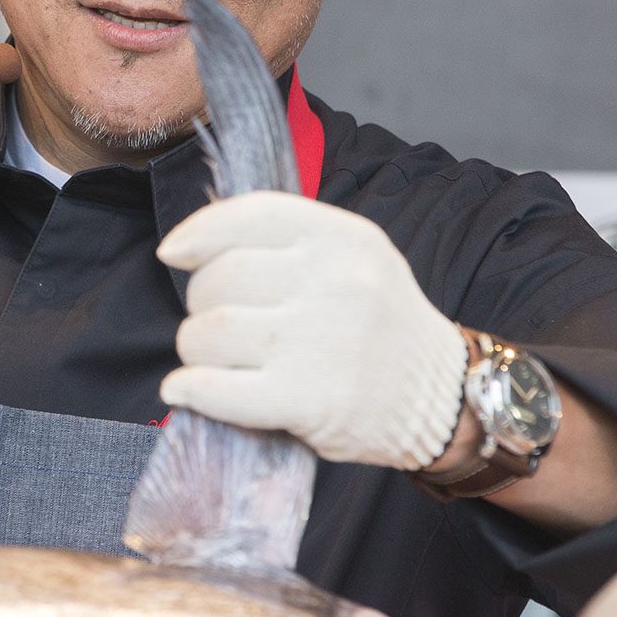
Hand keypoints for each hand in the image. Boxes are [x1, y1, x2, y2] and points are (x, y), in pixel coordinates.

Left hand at [157, 191, 467, 469]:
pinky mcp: (309, 401)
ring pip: (209, 332)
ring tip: (213, 357)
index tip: (173, 251)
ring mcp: (320, 343)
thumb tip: (192, 239)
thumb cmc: (378, 321)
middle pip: (219, 278)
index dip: (199, 231)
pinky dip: (190, 389)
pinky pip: (218, 389)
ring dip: (195, 347)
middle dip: (201, 300)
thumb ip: (283, 239)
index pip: (251, 215)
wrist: (443, 398)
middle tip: (217, 319)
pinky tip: (185, 389)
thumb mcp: (350, 256)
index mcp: (343, 237)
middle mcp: (334, 282)